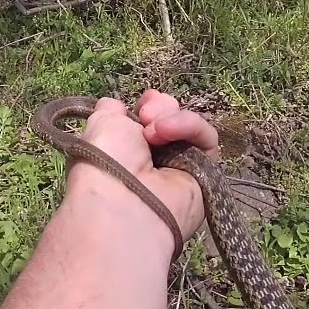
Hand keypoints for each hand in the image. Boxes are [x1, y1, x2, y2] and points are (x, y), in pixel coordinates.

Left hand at [64, 90, 217, 240]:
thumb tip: (115, 104)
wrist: (124, 204)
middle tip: (146, 116)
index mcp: (125, 153)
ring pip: (189, 128)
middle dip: (159, 108)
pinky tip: (168, 132)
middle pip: (170, 120)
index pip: (145, 121)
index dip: (145, 106)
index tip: (139, 107)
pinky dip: (191, 128)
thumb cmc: (105, 164)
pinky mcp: (204, 175)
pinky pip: (207, 141)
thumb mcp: (100, 124)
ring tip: (154, 128)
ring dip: (173, 118)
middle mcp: (153, 162)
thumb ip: (111, 111)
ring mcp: (179, 169)